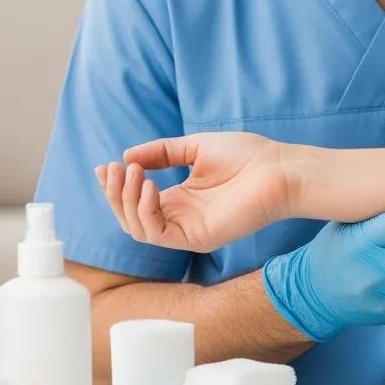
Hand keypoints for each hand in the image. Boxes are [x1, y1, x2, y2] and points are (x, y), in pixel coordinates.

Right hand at [95, 131, 295, 251]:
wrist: (278, 169)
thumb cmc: (247, 156)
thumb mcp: (194, 146)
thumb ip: (161, 152)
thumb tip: (126, 156)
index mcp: (180, 198)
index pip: (136, 200)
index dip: (117, 185)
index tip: (106, 165)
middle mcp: (181, 217)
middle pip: (130, 216)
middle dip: (115, 194)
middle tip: (113, 169)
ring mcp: (188, 229)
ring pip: (138, 228)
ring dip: (126, 201)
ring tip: (132, 173)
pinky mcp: (198, 238)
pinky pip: (157, 234)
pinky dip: (145, 212)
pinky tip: (148, 187)